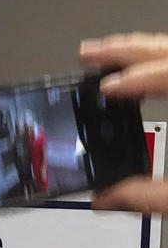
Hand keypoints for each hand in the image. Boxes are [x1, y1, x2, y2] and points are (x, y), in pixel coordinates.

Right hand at [79, 32, 167, 212]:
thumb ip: (150, 196)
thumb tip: (107, 198)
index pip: (167, 73)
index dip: (133, 79)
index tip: (105, 88)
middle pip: (167, 49)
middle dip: (123, 50)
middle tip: (88, 54)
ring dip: (140, 50)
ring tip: (108, 55)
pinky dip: (160, 61)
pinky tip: (146, 69)